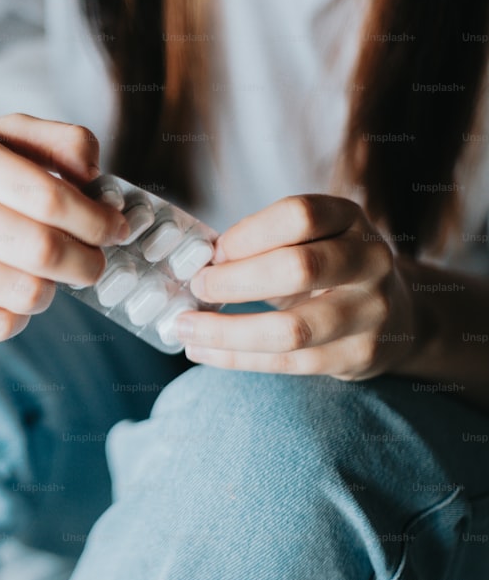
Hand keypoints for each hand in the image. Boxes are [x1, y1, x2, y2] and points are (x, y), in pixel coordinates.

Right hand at [0, 113, 129, 340]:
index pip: (49, 198)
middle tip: (95, 262)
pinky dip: (20, 315)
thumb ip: (59, 140)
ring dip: (54, 290)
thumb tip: (94, 174)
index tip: (115, 229)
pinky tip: (14, 294)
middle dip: (87, 262)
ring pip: (23, 293)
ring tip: (51, 276)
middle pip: (41, 250)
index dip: (96, 221)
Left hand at [176, 195, 416, 379]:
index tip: (212, 253)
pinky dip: (235, 357)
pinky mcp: (358, 355)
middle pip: (298, 268)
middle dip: (234, 280)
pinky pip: (287, 362)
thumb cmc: (326, 271)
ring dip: (227, 330)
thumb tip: (197, 264)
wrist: (392, 315)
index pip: (299, 216)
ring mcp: (370, 311)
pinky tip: (202, 350)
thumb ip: (261, 245)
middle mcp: (369, 261)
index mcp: (349, 219)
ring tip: (186, 327)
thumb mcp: (307, 240)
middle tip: (197, 287)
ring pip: (291, 329)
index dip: (247, 234)